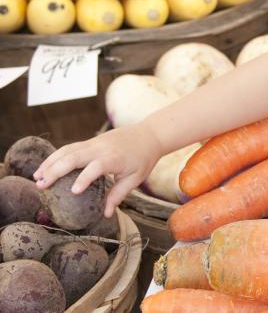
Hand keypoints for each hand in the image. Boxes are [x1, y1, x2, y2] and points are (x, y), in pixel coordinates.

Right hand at [33, 124, 162, 217]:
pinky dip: (55, 157)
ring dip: (50, 163)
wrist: (148, 135)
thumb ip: (118, 195)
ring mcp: (93, 143)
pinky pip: (68, 148)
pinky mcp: (89, 141)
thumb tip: (106, 215)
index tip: (73, 191)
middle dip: (55, 170)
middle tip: (41, 186)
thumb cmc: (142, 159)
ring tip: (37, 178)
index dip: (84, 178)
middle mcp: (100, 149)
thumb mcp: (134, 179)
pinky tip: (45, 168)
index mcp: (113, 159)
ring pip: (66, 150)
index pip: (96, 167)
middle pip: (73, 156)